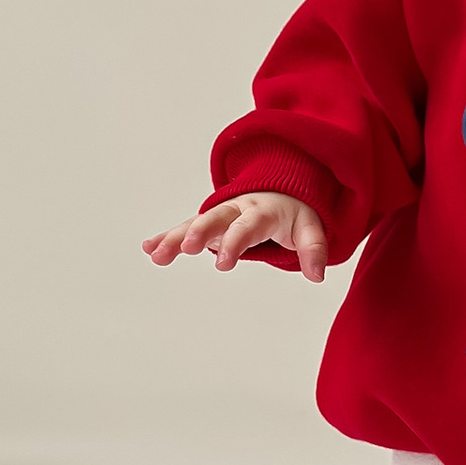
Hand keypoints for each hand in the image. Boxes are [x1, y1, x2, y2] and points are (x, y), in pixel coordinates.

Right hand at [141, 192, 326, 280]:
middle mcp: (237, 209)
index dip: (235, 242)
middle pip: (216, 218)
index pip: (247, 226)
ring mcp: (220, 215)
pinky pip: (186, 228)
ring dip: (175, 237)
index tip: (222, 264)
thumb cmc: (294, 214)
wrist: (281, 188)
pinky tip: (149, 248)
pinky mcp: (209, 223)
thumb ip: (314, 250)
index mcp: (262, 210)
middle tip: (186, 249)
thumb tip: (317, 276)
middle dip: (200, 232)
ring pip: (195, 223)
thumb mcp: (310, 228)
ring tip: (155, 254)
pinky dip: (168, 236)